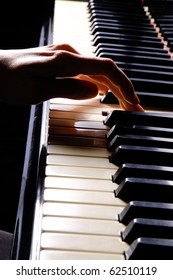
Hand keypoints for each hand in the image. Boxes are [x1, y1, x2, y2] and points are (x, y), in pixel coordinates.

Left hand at [0, 44, 143, 110]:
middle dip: (122, 88)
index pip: (105, 70)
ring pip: (97, 70)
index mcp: (64, 60)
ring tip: (123, 102)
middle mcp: (67, 54)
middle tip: (132, 107)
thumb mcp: (37, 90)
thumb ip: (67, 89)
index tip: (132, 102)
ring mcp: (63, 56)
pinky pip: (86, 70)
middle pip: (105, 70)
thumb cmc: (7, 80)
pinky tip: (103, 91)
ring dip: (113, 86)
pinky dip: (99, 82)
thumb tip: (94, 92)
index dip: (123, 85)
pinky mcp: (59, 61)